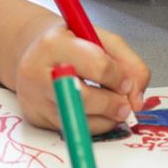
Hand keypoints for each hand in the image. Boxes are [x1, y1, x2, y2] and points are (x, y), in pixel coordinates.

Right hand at [11, 20, 148, 135]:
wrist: (30, 50)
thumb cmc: (70, 42)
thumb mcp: (100, 38)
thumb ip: (128, 63)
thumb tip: (137, 100)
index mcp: (53, 43)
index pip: (97, 66)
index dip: (119, 77)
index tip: (126, 82)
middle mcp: (36, 71)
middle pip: (84, 98)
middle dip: (113, 104)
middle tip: (125, 104)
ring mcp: (34, 97)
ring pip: (78, 120)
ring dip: (105, 118)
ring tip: (112, 107)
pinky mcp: (35, 118)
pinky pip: (72, 130)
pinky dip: (91, 125)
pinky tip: (95, 113)